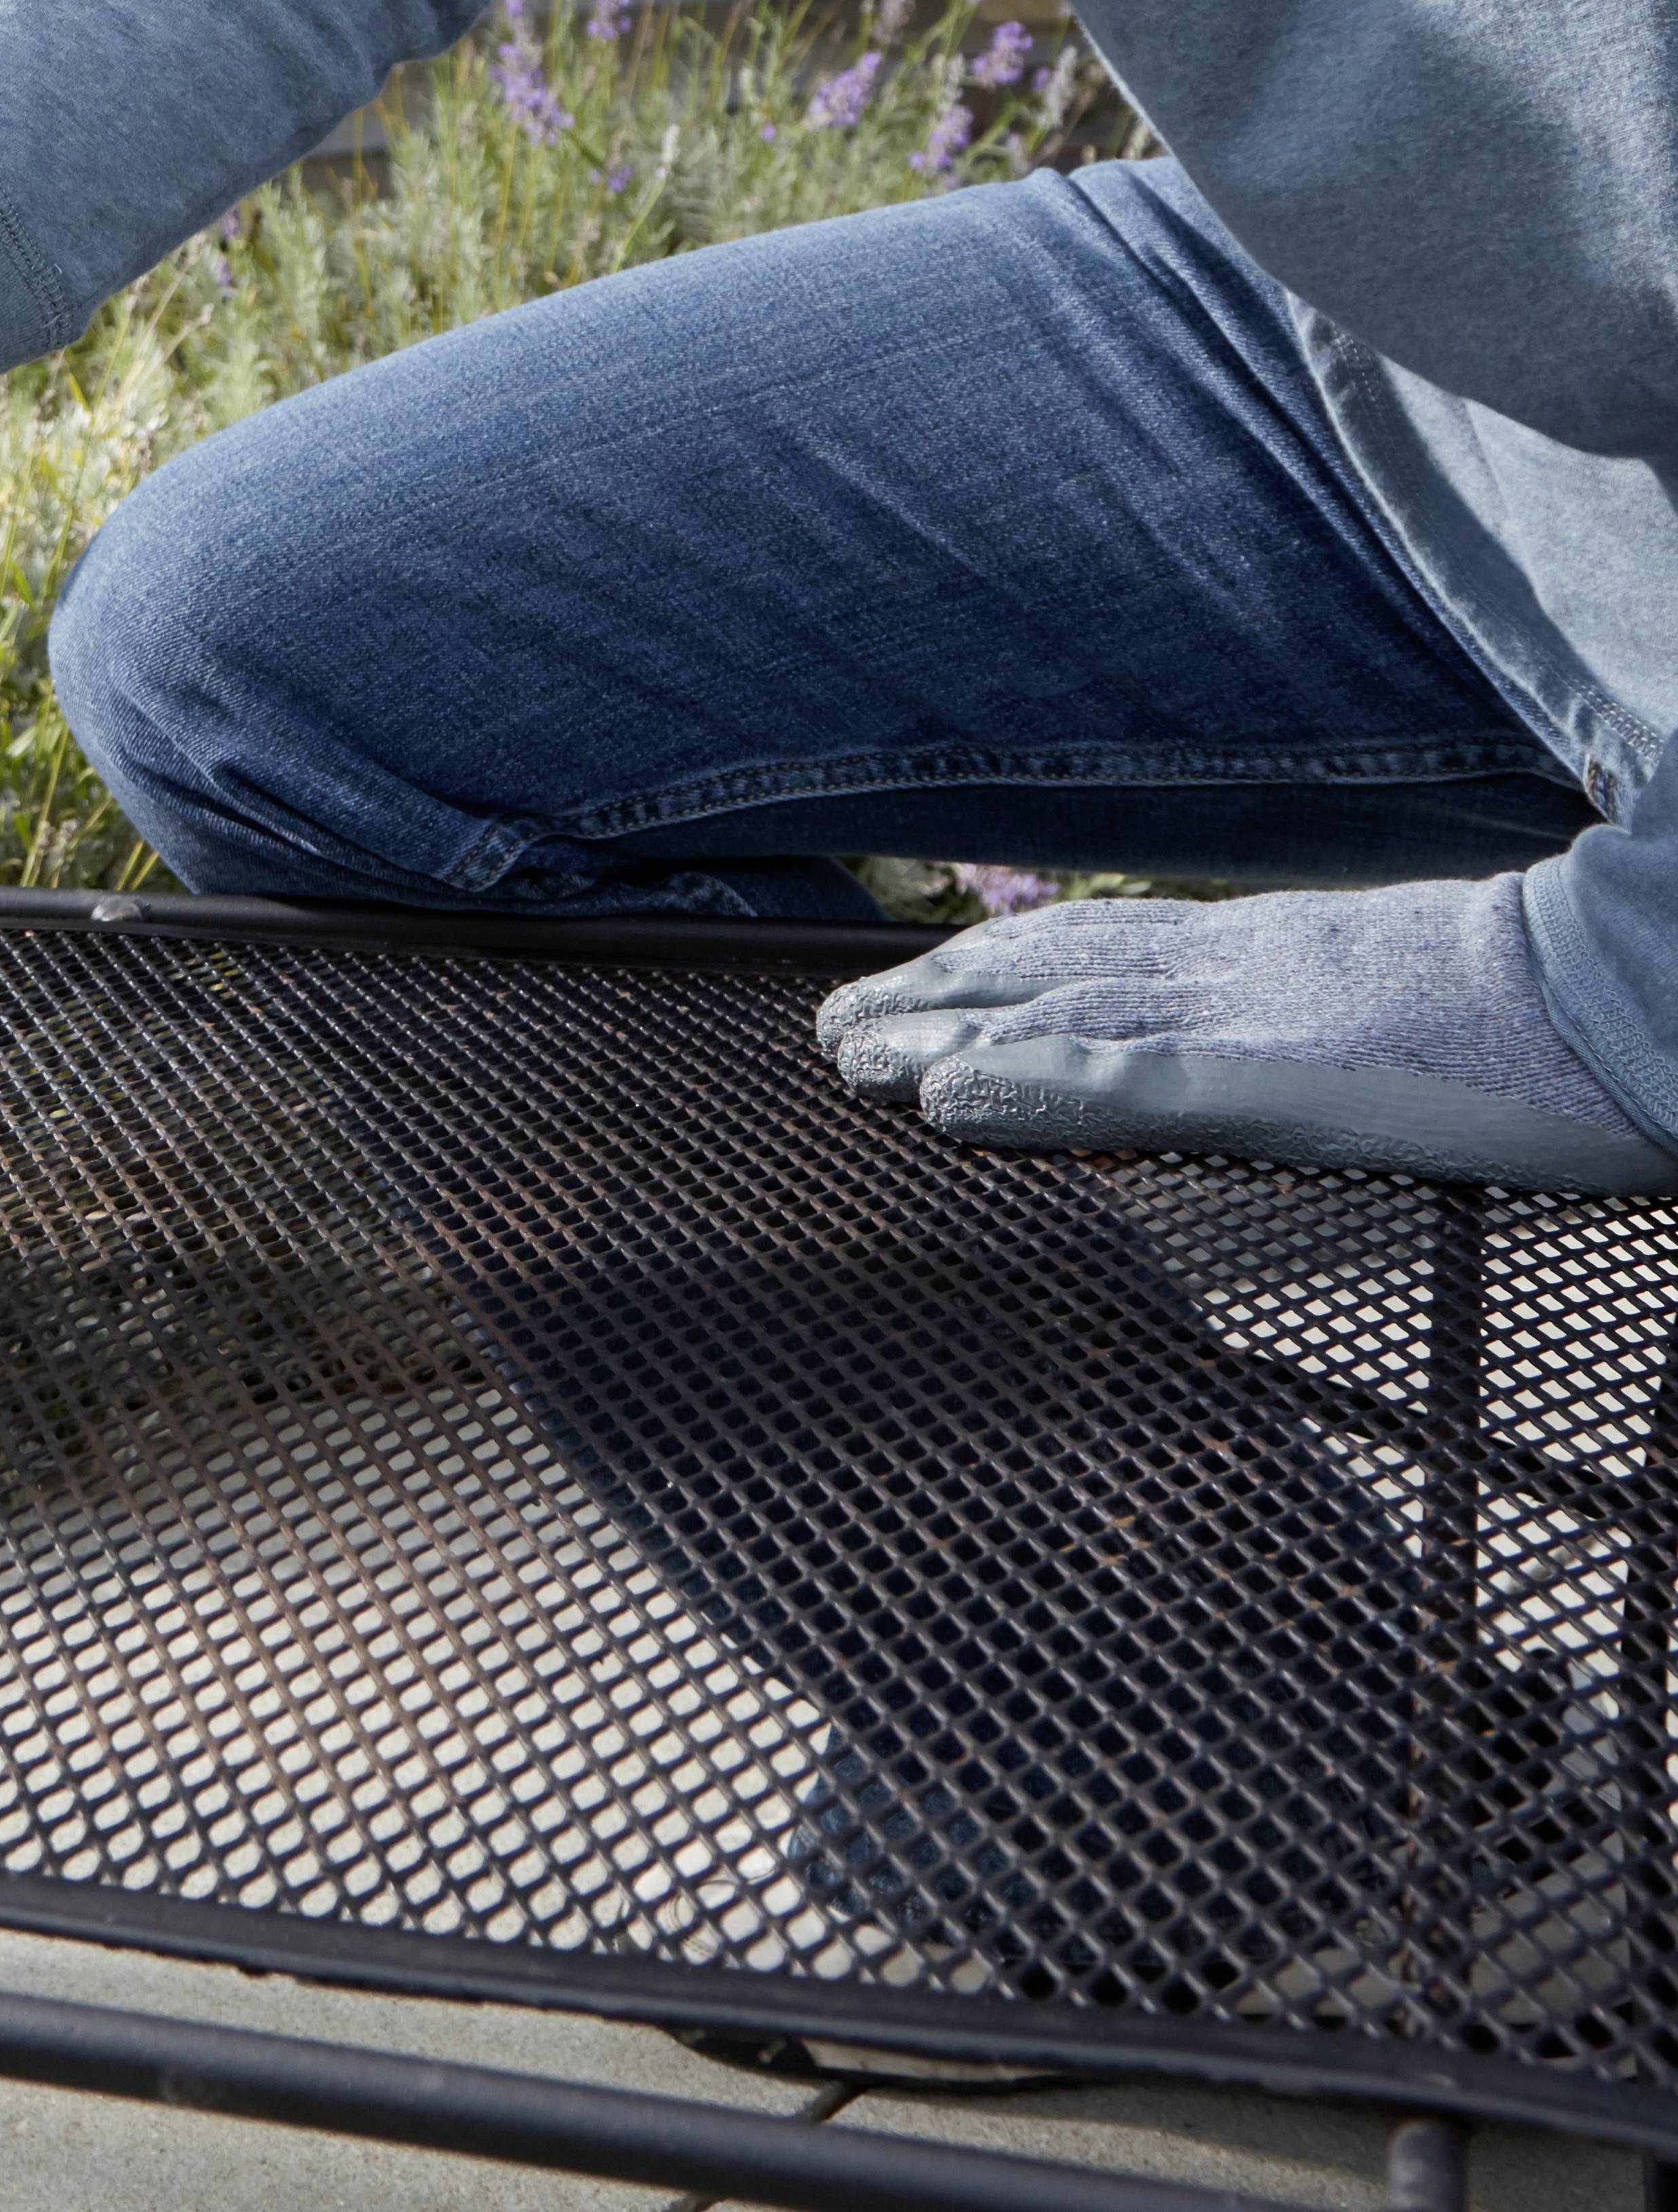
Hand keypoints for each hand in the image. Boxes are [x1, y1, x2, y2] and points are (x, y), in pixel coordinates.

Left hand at [816, 874, 1677, 1194]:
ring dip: (939, 1035)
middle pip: (1053, 972)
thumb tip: (1285, 1050)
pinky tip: (948, 1097)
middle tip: (838, 1027)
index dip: (1004, 966)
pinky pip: (1124, 1081)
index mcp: (1278, 953)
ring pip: (1056, 1015)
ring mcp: (1248, 1019)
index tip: (924, 983)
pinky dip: (1026, 1085)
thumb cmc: (1542, 1015)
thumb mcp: (1413, 1000)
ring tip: (846, 1054)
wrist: (1628, 994)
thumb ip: (1327, 1012)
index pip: (1111, 946)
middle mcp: (1239, 969)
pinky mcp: (1269, 1077)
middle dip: (936, 998)